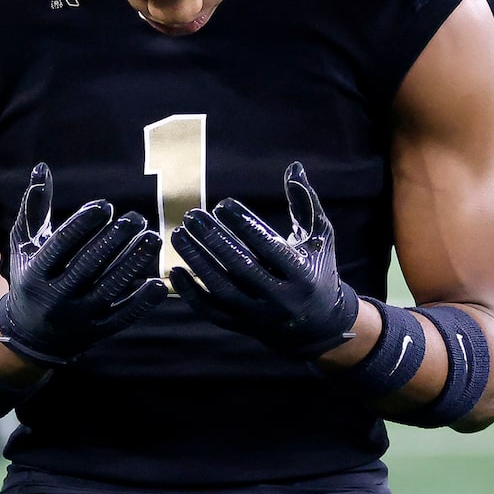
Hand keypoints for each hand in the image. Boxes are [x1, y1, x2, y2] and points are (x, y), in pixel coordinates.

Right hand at [0, 163, 166, 366]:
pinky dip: (142, 302)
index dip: (82, 225)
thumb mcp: (24, 245)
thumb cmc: (30, 277)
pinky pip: (123, 317)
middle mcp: (54, 298)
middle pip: (88, 265)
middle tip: (136, 218)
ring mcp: (77, 317)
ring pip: (109, 288)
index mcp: (35, 273)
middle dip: (113, 240)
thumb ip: (35, 207)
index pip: (60, 246)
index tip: (104, 206)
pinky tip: (161, 283)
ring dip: (133, 262)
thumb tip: (42, 166)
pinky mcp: (97, 331)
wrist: (31, 336)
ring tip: (153, 238)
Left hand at [167, 163, 362, 360]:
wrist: (318, 326)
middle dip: (214, 240)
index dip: (244, 225)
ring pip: (222, 289)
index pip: (268, 247)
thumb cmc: (317, 269)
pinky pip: (211, 311)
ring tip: (178, 235)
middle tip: (192, 215)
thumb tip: (293, 167)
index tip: (222, 204)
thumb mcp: (319, 237)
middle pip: (241, 267)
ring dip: (197, 261)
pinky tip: (174, 269)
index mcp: (302, 274)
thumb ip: (305, 203)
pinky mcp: (241, 326)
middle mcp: (280, 298)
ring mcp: (258, 315)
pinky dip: (191, 292)